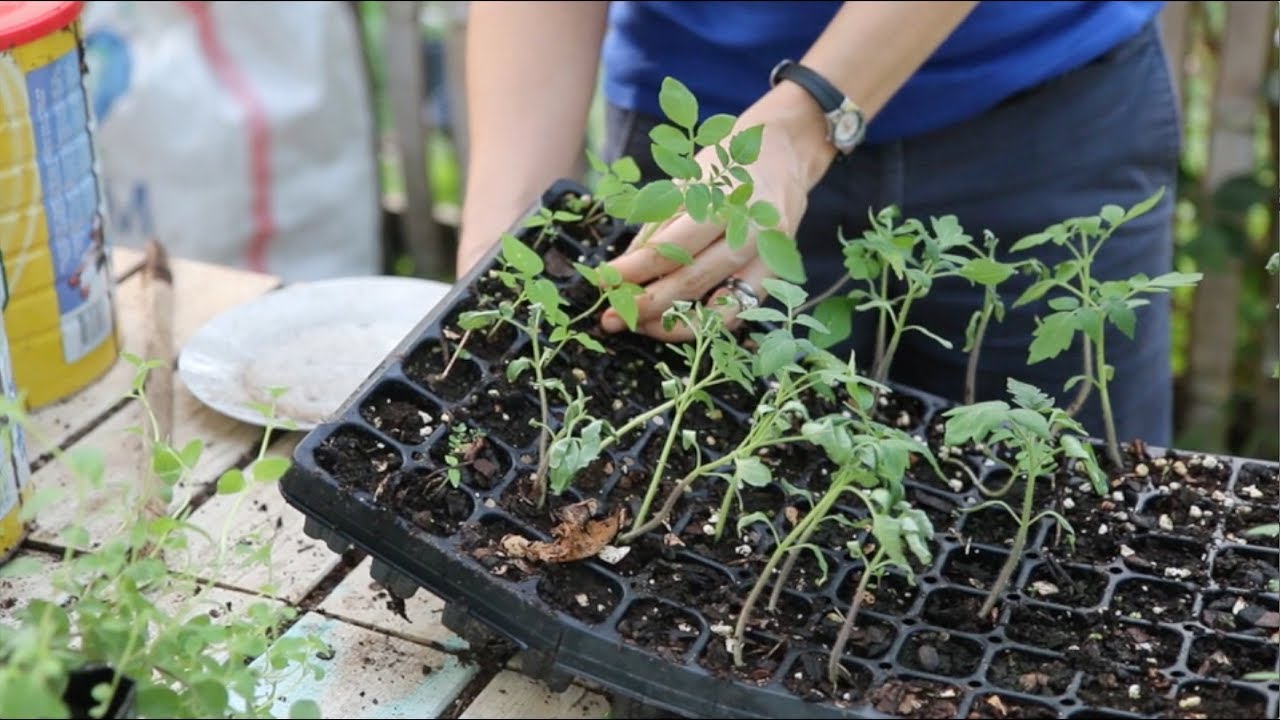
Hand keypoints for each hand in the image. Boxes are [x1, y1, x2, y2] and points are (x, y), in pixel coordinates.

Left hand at [598, 83, 833, 341]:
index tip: (601, 281)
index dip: (631, 271)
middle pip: (691, 282)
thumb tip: (625, 270)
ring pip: (719, 309)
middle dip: (646, 305)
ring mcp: (766, 258)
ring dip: (675, 325)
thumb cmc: (725, 169)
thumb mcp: (686, 184)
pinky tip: (677, 323)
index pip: (669, 248)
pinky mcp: (775, 277)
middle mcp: (748, 233)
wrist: (782, 158)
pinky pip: (738, 313)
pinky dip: (707, 324)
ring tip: (644, 327)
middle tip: (612, 319)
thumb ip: (658, 227)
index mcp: (722, 202)